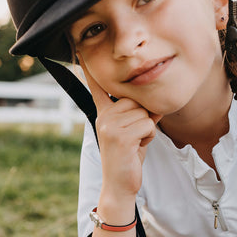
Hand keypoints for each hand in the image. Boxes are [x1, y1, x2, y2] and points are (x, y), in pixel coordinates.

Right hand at [80, 57, 160, 200]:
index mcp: (104, 113)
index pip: (97, 87)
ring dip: (147, 130)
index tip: (79, 51)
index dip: (89, 69)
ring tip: (134, 143)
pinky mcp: (119, 136)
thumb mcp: (134, 131)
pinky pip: (147, 125)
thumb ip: (141, 113)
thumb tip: (157, 101)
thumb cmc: (129, 157)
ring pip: (144, 114)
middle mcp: (103, 116)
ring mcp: (109, 125)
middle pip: (137, 100)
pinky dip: (148, 138)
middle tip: (134, 137)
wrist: (120, 185)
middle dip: (144, 118)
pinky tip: (136, 148)